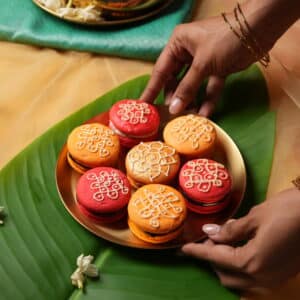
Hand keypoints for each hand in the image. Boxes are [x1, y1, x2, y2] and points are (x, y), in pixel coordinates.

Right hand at [141, 16, 255, 115]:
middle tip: (170, 114)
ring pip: (192, 85)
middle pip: (176, 80)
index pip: (161, 70)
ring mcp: (203, 61)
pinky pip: (208, 86)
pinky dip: (207, 98)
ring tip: (187, 116)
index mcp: (178, 44)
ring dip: (191, 100)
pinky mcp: (217, 69)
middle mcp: (188, 52)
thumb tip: (173, 109)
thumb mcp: (202, 63)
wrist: (259, 29)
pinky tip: (205, 113)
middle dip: (175, 97)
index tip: (143, 104)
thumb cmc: (225, 39)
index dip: (152, 89)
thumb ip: (187, 88)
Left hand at [182, 188, 299, 289]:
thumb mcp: (255, 217)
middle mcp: (262, 277)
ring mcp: (274, 279)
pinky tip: (237, 248)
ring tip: (219, 242)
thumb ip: (230, 230)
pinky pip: (253, 278)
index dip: (197, 251)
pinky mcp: (281, 275)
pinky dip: (239, 267)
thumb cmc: (289, 210)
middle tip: (206, 238)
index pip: (215, 258)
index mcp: (252, 261)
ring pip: (238, 280)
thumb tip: (210, 233)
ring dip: (224, 265)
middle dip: (211, 258)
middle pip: (225, 275)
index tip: (182, 249)